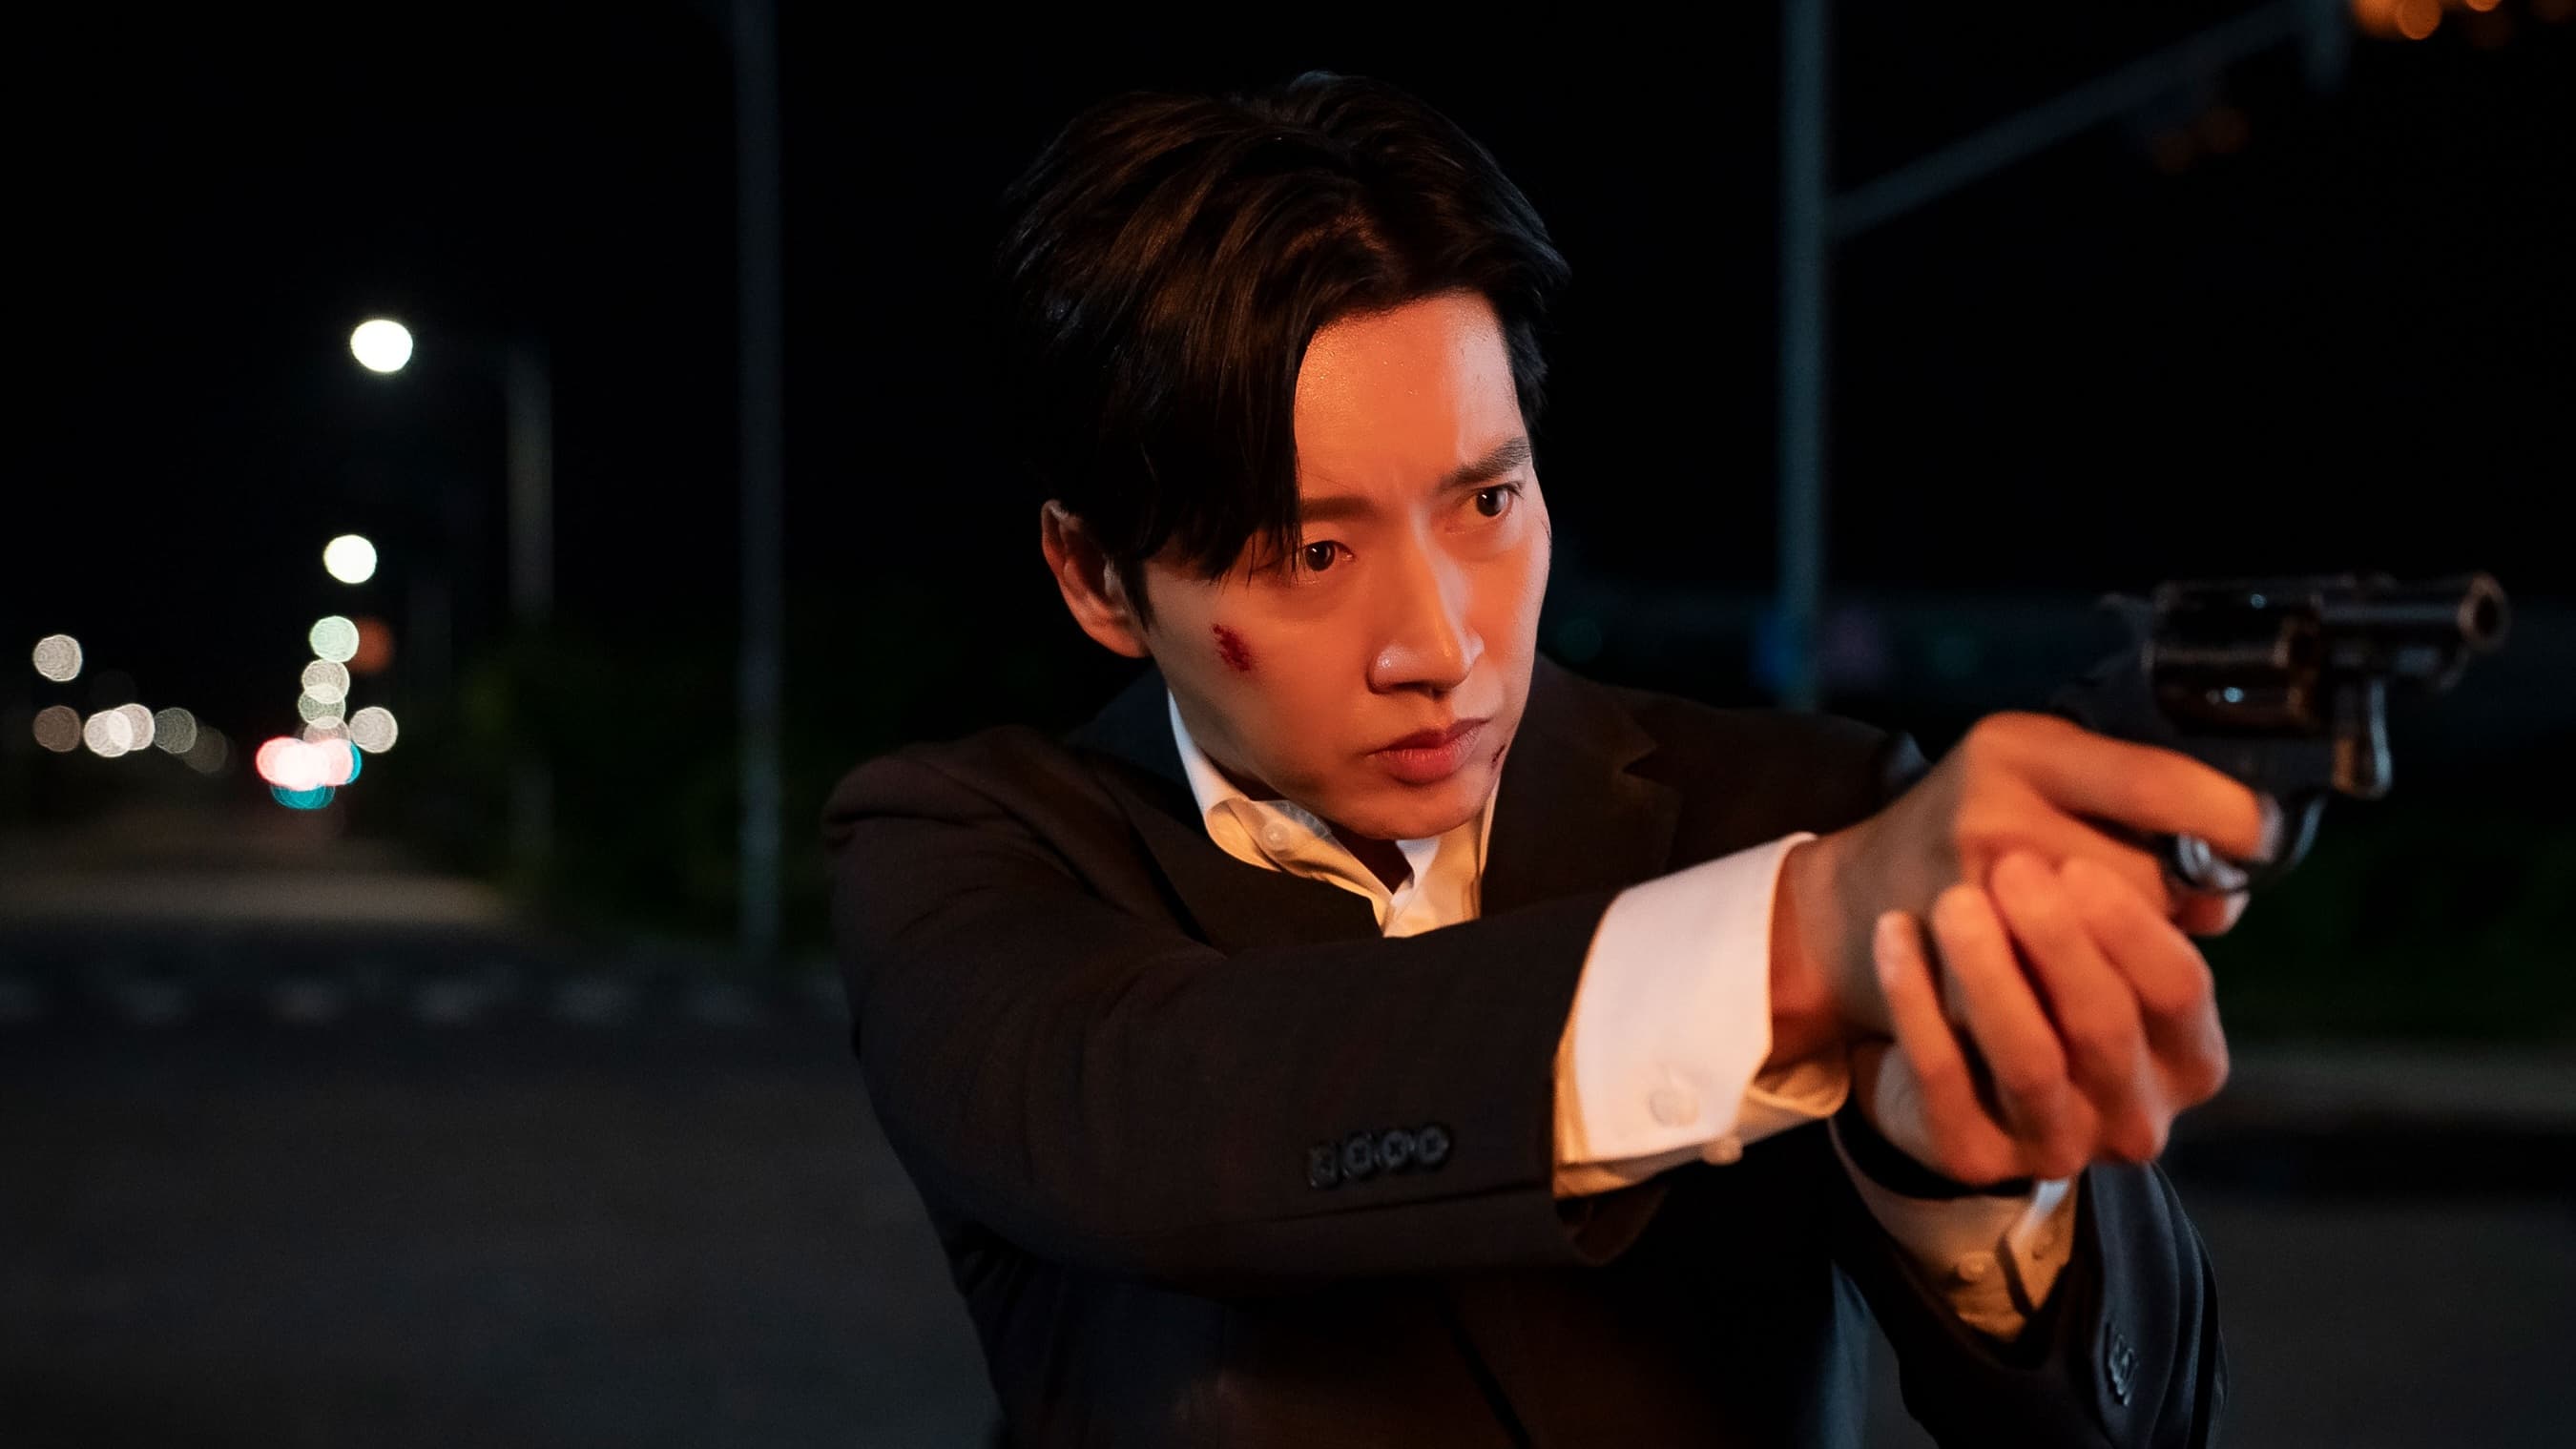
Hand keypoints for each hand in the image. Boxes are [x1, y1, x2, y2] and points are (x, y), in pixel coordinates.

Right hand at [1779, 712, 2269, 1044]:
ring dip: (2130, 967)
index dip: (2228, 816)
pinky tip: (2063, 1003)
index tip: (2260, 835)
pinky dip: (2077, 1022)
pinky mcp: (1955, 985)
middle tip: (2164, 903)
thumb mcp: (2039, 769)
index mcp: (2015, 750)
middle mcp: (1988, 820)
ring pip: (2111, 961)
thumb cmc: (1974, 827)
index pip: (2155, 783)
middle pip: (2143, 886)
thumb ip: (2133, 801)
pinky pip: (2056, 1024)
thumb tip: (2223, 889)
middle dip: (2167, 907)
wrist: (1853, 902)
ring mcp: (1967, 906)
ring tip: (2107, 953)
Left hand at [1851, 850, 2231, 1183]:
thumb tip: (2178, 853)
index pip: (2178, 990)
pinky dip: (1917, 1002)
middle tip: (2010, 869)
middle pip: (2104, 1026)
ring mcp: (2058, 1147)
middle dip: (2057, 941)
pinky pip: (1942, 1077)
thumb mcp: (2099, 947)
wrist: (1957, 1068)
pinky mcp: (1974, 1157)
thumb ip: (2138, 904)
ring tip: (1953, 901)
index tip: (2074, 863)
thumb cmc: (2046, 984)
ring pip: (2028, 1060)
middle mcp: (2136, 1118)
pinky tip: (1895, 932)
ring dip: (1990, 973)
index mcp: (2188, 1060)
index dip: (2129, 926)